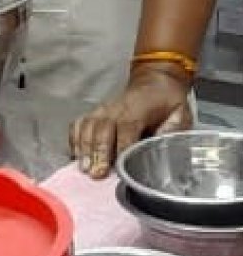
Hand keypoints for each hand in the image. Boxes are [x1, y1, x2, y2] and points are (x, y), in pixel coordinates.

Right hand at [68, 67, 193, 177]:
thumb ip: (173, 129)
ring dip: (83, 147)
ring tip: (82, 167)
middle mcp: (115, 108)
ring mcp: (102, 109)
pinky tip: (75, 154)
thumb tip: (165, 146)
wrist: (154, 82)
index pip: (127, 128)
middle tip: (94, 173)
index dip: (121, 147)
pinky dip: (74, 139)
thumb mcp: (180, 113)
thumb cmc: (168, 101)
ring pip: (88, 126)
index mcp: (138, 109)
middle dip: (97, 152)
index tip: (118, 168)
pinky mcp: (95, 112)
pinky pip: (79, 123)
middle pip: (102, 128)